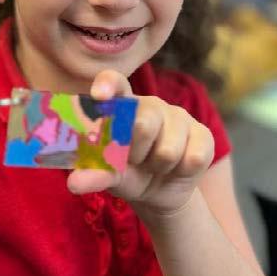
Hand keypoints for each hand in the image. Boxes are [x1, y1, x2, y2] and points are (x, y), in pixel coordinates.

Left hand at [67, 69, 213, 218]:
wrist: (159, 192)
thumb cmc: (126, 172)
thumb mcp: (109, 174)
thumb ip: (93, 175)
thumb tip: (73, 183)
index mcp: (122, 104)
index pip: (115, 83)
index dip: (108, 84)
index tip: (99, 95)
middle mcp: (150, 104)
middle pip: (143, 123)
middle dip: (135, 153)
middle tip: (133, 159)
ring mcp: (179, 116)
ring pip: (168, 150)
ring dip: (158, 167)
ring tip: (154, 165)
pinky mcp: (203, 134)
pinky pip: (193, 158)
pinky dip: (181, 172)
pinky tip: (177, 168)